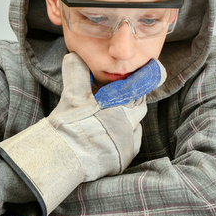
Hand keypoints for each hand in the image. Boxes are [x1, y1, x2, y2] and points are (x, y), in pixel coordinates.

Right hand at [0, 53, 165, 215]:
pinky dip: (123, 137)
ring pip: (135, 125)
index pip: (140, 87)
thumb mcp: (72, 95)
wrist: (61, 159)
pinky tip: (107, 136)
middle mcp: (130, 125)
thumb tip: (75, 56)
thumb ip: (78, 73)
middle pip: (138, 106)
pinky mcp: (124, 159)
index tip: (153, 71)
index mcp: (121, 106)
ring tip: (107, 119)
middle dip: (130, 100)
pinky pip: (130, 143)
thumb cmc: (68, 126)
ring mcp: (128, 144)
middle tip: (116, 97)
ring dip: (126, 120)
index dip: (145, 78)